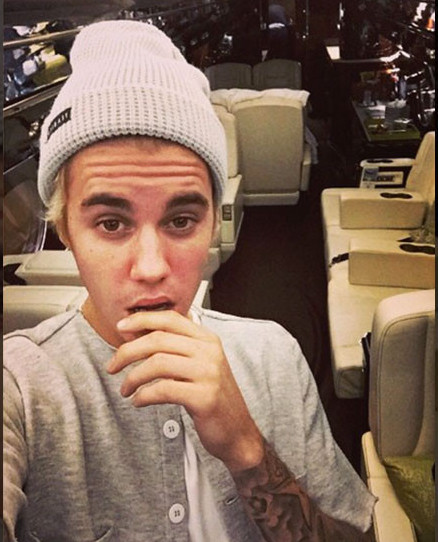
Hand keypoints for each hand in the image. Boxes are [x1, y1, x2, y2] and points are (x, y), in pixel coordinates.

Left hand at [107, 310, 263, 472]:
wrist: (237, 431)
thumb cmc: (212, 397)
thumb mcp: (198, 365)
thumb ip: (174, 348)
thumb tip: (136, 333)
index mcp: (208, 339)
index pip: (170, 318)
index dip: (141, 320)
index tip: (120, 327)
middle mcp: (210, 351)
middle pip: (158, 340)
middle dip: (128, 352)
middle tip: (112, 366)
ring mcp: (209, 373)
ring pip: (157, 363)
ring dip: (133, 377)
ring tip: (125, 389)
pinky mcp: (204, 397)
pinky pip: (163, 389)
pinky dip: (144, 395)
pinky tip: (138, 401)